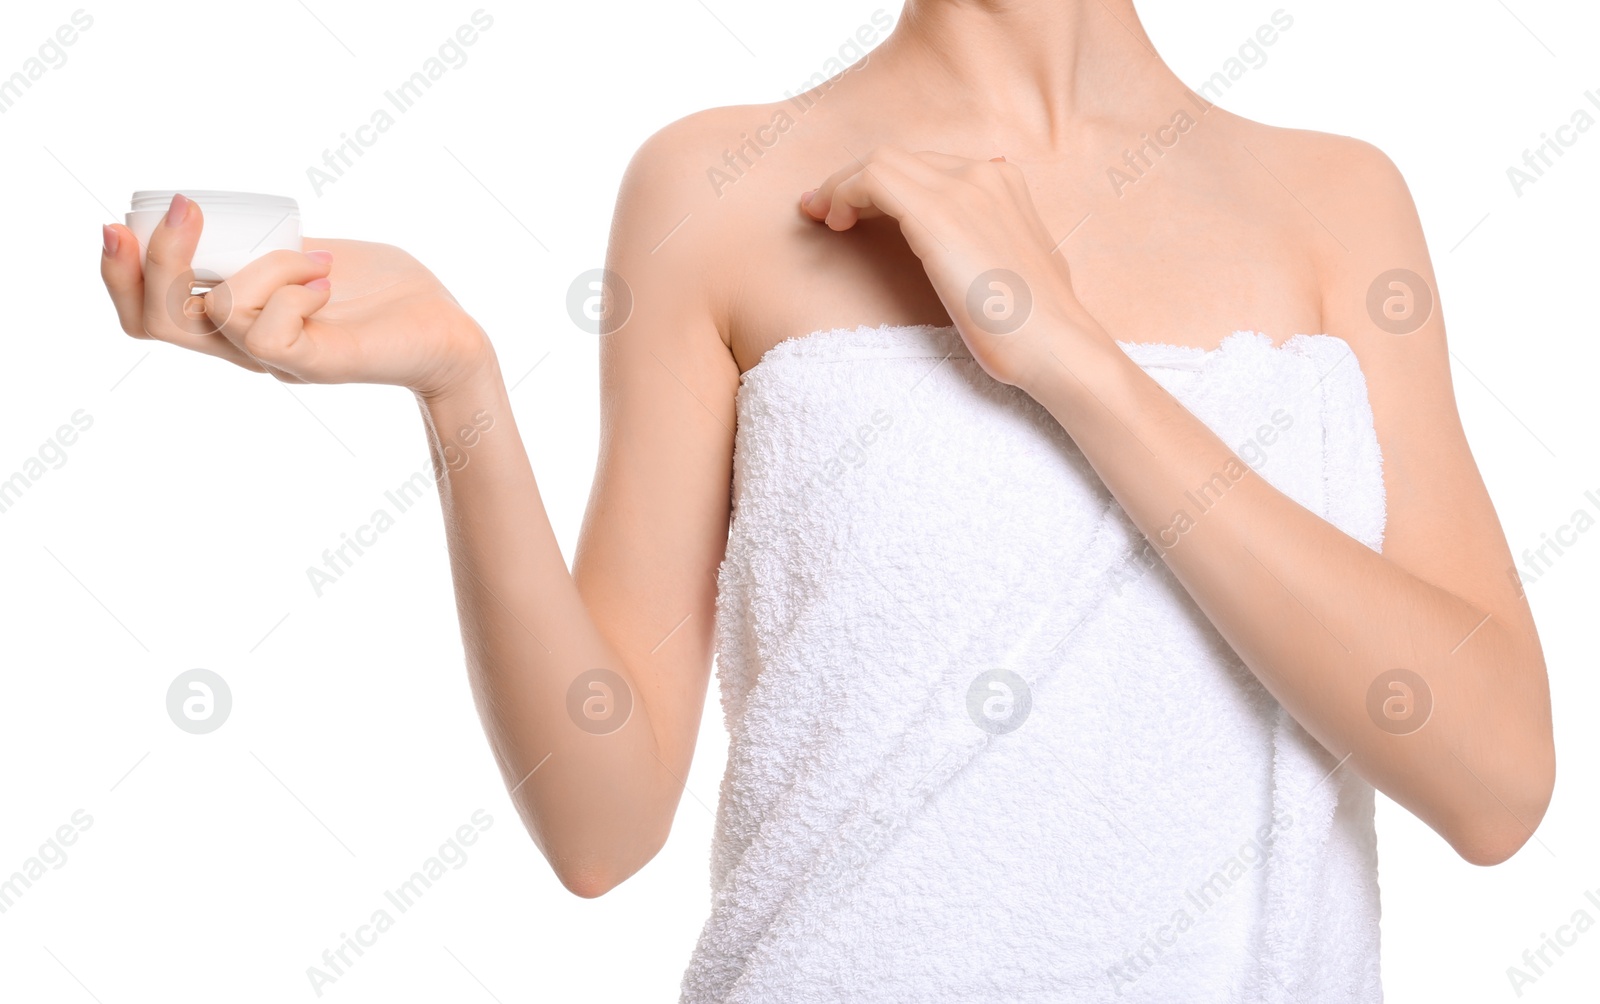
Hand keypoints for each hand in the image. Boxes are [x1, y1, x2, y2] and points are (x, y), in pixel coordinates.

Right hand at [100, 193, 492, 397]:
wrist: (451, 334)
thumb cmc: (388, 294)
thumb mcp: (310, 256)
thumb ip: (269, 246)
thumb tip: (222, 213)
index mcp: (236, 319)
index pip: (148, 311)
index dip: (118, 273)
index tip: (115, 222)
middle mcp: (246, 346)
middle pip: (155, 322)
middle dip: (152, 261)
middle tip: (185, 210)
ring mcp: (279, 359)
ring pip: (220, 312)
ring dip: (266, 265)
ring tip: (318, 259)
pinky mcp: (315, 364)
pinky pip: (268, 331)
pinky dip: (291, 289)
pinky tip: (327, 281)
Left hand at [800, 146, 1102, 388]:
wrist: (1057, 346)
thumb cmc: (1039, 327)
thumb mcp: (1023, 270)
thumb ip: (1002, 243)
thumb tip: (985, 247)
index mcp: (1003, 183)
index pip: (926, 166)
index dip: (882, 185)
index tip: (852, 210)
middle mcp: (983, 174)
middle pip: (899, 159)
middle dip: (854, 180)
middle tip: (821, 210)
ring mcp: (962, 188)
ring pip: (880, 162)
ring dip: (842, 185)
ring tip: (822, 216)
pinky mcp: (938, 214)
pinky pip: (873, 180)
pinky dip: (844, 193)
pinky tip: (835, 222)